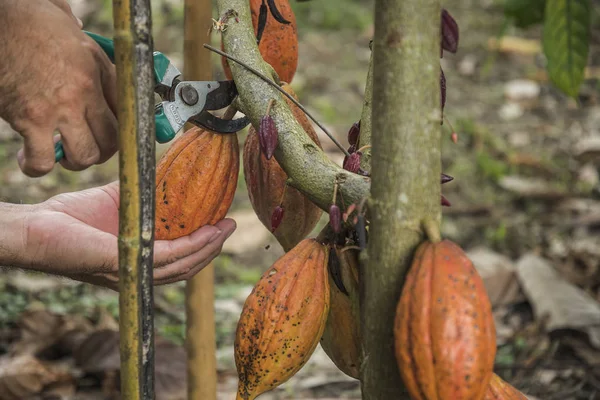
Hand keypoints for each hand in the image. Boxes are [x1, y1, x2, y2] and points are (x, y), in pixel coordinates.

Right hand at [0, 0, 117, 176]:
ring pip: (83, 156)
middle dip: (101, 152)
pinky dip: (36, 166)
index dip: (123, 130)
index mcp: (98, 71)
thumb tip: (97, 51)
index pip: (128, 114)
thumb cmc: (31, 22)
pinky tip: (30, 158)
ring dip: (74, 162)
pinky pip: (42, 161)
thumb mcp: (74, 32)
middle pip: (111, 142)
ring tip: (62, 154)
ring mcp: (57, 109)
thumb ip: (91, 51)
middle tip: (87, 147)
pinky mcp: (29, 120)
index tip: (112, 135)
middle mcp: (83, 93)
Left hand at [11, 181, 235, 289]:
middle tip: (230, 226)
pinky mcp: (126, 263)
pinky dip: (191, 246)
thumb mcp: (117, 200)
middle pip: (186, 267)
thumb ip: (142, 192)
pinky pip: (167, 257)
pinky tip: (207, 232)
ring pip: (182, 265)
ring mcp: (134, 271)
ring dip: (208, 248)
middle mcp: (139, 272)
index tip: (219, 224)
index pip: (177, 260)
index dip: (202, 246)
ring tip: (225, 228)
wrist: (37, 228)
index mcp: (138, 260)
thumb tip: (163, 170)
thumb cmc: (70, 218)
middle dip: (212, 248)